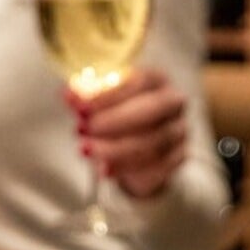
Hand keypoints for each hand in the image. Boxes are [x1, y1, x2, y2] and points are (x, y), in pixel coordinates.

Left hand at [70, 67, 187, 199]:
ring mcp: (179, 130)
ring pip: (151, 143)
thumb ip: (87, 98)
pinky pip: (155, 166)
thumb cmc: (118, 115)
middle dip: (112, 122)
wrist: (140, 146)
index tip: (79, 108)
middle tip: (82, 130)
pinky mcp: (179, 157)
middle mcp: (174, 102)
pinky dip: (127, 169)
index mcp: (156, 79)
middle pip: (149, 111)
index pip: (136, 83)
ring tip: (87, 150)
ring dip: (114, 149)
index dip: (107, 96)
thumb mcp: (100, 103)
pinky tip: (104, 170)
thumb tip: (70, 96)